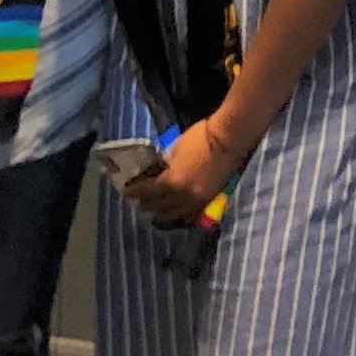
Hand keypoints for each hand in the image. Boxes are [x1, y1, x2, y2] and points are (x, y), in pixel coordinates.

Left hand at [124, 120, 250, 226]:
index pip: (149, 190)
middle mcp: (184, 196)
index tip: (127, 191)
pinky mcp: (210, 199)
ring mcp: (198, 200)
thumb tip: (159, 168)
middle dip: (148, 205)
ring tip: (156, 214)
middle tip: (139, 204)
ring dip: (164, 214)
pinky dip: (183, 217)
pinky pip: (193, 214)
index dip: (136, 191)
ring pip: (177, 214)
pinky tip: (179, 217)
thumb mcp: (175, 147)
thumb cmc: (200, 138)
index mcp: (173, 181)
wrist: (228, 140)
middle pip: (161, 206)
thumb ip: (165, 162)